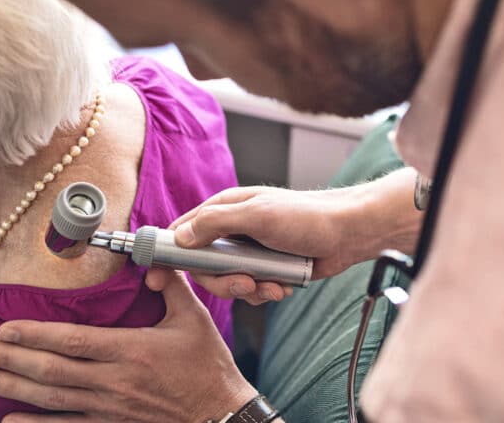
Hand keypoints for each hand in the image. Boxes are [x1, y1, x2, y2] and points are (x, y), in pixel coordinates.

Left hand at [0, 268, 257, 422]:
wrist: (220, 413)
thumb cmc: (206, 365)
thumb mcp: (194, 319)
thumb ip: (171, 286)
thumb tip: (151, 261)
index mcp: (132, 351)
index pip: (74, 341)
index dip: (36, 334)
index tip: (5, 327)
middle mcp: (114, 381)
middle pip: (52, 370)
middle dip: (9, 360)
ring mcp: (111, 408)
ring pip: (52, 398)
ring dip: (13, 388)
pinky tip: (7, 420)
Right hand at [159, 169, 421, 304]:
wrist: (347, 233)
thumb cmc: (305, 215)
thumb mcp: (257, 214)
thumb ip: (215, 223)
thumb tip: (181, 236)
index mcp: (224, 210)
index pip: (182, 231)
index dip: (166, 255)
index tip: (156, 279)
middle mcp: (232, 231)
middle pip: (203, 267)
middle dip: (221, 282)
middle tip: (244, 284)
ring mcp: (249, 251)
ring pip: (228, 282)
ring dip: (248, 290)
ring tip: (270, 286)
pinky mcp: (266, 269)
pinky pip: (251, 290)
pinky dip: (264, 293)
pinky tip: (282, 288)